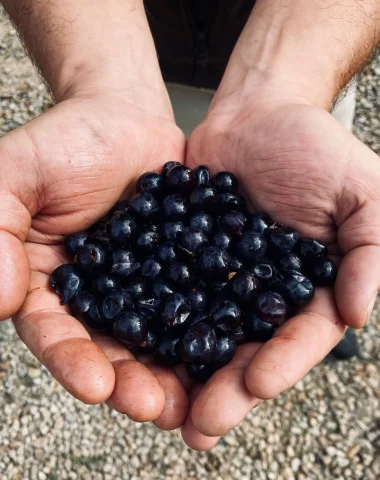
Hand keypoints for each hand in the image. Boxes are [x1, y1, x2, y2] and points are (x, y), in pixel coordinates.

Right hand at [4, 88, 190, 428]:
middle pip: (111, 349)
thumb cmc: (66, 142)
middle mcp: (100, 297)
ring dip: (173, 372)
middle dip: (131, 382)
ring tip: (192, 399)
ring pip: (158, 339)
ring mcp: (146, 288)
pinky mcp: (186, 273)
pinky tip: (228, 351)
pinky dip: (210, 329)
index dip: (72, 360)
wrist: (124, 117)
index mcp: (52, 285)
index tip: (95, 385)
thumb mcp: (16, 174)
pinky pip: (199, 304)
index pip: (55, 333)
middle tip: (155, 407)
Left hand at [181, 90, 379, 448]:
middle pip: (244, 350)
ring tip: (158, 407)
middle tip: (198, 425)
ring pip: (199, 334)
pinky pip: (163, 293)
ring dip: (180, 372)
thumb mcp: (362, 193)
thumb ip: (369, 252)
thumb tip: (356, 314)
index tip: (256, 385)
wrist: (257, 116)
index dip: (281, 363)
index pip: (299, 338)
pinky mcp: (178, 259)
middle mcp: (259, 294)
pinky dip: (148, 320)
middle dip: (224, 388)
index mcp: (306, 288)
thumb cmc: (316, 149)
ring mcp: (215, 280)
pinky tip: (128, 347)